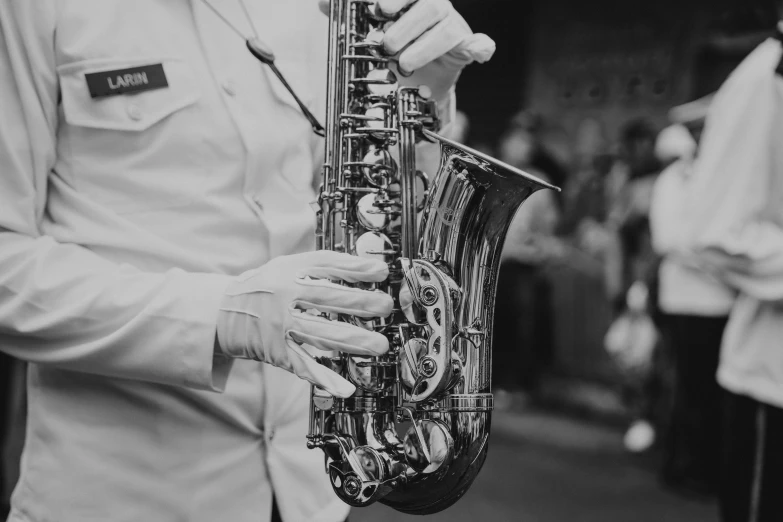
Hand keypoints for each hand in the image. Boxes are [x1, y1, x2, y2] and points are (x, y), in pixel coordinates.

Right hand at [216, 251, 393, 397]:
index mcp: (289, 272)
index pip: (326, 265)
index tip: (381, 272)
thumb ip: (328, 266)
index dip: (354, 268)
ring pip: (321, 334)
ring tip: (379, 346)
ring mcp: (280, 326)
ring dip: (352, 341)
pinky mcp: (278, 352)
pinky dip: (325, 378)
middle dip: (359, 303)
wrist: (225, 312)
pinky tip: (346, 387)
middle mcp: (284, 297)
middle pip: (327, 299)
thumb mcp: (291, 266)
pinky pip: (304, 366)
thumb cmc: (269, 286)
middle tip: (385, 307)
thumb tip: (373, 267)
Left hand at [318, 0, 494, 102]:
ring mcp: (451, 25)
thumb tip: (324, 3)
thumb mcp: (369, 32)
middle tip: (386, 46)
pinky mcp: (464, 47)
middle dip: (404, 27)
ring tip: (404, 62)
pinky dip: (480, 46)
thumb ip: (350, 16)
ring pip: (444, 29)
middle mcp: (434, 6)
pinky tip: (480, 51)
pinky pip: (478, 44)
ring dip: (423, 47)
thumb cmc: (395, 47)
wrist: (417, 78)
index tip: (379, 10)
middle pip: (428, 6)